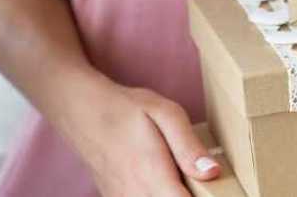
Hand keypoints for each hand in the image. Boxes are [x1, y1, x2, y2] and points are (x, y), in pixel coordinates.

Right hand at [73, 84, 220, 196]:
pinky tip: (161, 182)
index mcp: (153, 176)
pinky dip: (156, 194)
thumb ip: (189, 146)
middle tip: (197, 179)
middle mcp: (136, 195)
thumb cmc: (127, 109)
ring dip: (171, 194)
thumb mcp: (166, 114)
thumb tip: (212, 173)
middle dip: (190, 193)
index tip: (214, 188)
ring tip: (181, 178)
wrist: (82, 111)